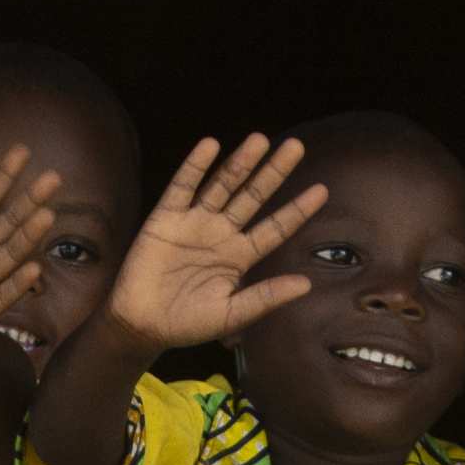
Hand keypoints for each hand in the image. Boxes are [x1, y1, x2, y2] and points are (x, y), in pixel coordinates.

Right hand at [103, 134, 324, 355]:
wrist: (141, 325)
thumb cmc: (187, 324)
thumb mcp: (232, 315)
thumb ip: (266, 297)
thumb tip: (307, 284)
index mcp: (240, 256)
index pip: (275, 228)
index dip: (297, 210)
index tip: (322, 190)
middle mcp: (221, 234)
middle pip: (253, 197)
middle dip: (274, 172)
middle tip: (296, 146)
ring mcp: (194, 223)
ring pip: (222, 186)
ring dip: (240, 163)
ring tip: (259, 139)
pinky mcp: (165, 218)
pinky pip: (182, 187)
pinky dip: (195, 167)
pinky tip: (210, 146)